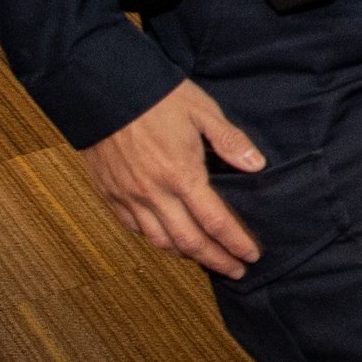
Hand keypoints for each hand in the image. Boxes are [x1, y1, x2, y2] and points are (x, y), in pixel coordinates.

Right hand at [84, 82, 265, 276]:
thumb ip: (230, 141)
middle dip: (215, 260)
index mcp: (182, 175)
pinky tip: (168, 239)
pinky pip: (134, 227)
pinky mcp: (109, 193)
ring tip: (206, 259)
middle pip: (188, 242)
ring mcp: (128, 196)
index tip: (251, 257)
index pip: (215, 222)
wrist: (104, 91)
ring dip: (185, 255)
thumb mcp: (203, 112)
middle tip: (235, 271)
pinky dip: (154, 239)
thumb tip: (257, 165)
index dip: (235, 244)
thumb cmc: (158, 98)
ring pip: (158, 240)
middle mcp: (154, 193)